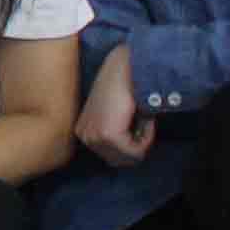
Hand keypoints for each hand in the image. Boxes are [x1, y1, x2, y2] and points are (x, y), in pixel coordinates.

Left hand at [73, 48, 151, 165]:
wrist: (125, 67)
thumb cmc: (122, 87)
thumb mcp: (113, 115)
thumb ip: (117, 134)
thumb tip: (131, 155)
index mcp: (83, 131)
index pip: (111, 157)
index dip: (131, 145)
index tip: (138, 125)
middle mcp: (84, 136)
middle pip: (118, 161)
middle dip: (137, 146)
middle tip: (143, 123)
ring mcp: (95, 136)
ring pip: (129, 158)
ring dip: (143, 141)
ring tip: (144, 119)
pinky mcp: (109, 135)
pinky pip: (136, 151)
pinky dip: (147, 138)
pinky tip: (146, 119)